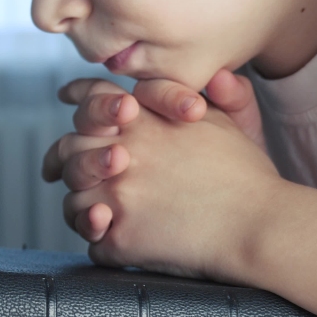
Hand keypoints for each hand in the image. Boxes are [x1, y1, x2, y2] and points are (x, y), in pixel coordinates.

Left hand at [47, 99, 280, 282]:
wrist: (260, 226)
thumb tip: (217, 76)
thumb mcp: (234, 123)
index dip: (78, 100)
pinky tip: (110, 236)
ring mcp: (115, 197)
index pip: (90, 98)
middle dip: (62, 160)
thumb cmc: (248, 177)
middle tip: (56, 170)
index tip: (65, 100)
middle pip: (68, 149)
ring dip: (81, 205)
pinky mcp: (118, 237)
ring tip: (97, 209)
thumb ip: (219, 95)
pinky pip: (91, 240)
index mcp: (140, 120)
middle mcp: (119, 153)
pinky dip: (98, 239)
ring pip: (73, 200)